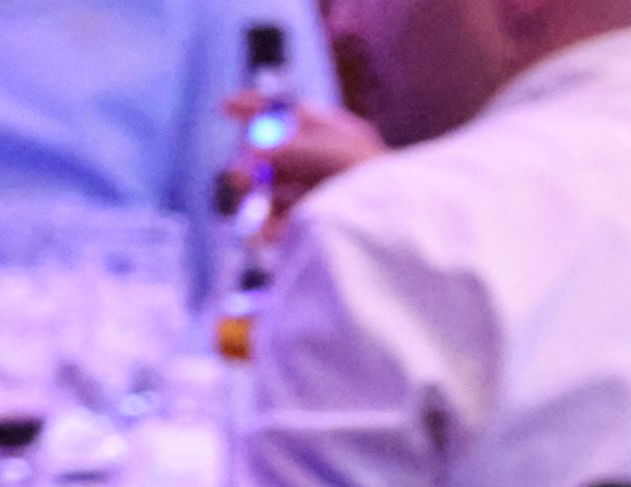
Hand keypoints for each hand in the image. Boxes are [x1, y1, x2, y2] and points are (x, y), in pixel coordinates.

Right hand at [220, 96, 388, 235]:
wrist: (404, 235)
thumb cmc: (382, 187)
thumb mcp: (340, 154)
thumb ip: (295, 147)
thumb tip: (256, 152)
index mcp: (334, 136)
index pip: (285, 115)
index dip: (254, 109)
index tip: (226, 108)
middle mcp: (319, 165)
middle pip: (265, 153)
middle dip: (251, 161)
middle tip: (244, 175)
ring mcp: (312, 197)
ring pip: (265, 189)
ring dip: (258, 195)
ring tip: (266, 208)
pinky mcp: (307, 229)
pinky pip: (273, 222)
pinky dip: (269, 225)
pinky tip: (277, 231)